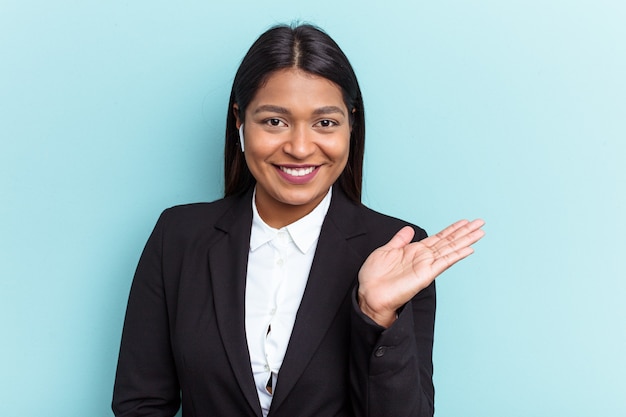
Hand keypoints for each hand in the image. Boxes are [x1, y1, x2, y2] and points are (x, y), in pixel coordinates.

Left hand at [358, 219, 484, 326]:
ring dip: (466, 240)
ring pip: (450, 250)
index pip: (438, 237)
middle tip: (480, 223)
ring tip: (480, 232)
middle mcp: (423, 257)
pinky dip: (457, 255)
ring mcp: (426, 266)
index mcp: (414, 251)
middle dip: (465, 232)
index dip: (452, 229)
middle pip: (449, 242)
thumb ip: (400, 240)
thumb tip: (410, 229)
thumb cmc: (374, 276)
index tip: (465, 221)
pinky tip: (468, 249)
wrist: (369, 294)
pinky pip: (444, 262)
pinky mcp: (425, 275)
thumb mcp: (386, 251)